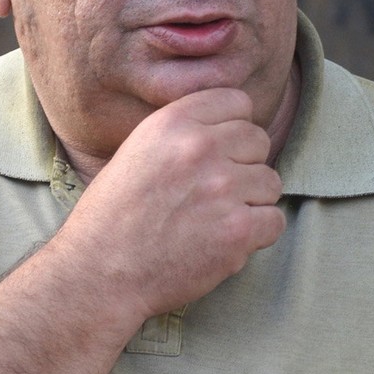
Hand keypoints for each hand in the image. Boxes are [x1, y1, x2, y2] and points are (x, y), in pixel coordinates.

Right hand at [60, 88, 285, 320]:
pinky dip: (256, 235)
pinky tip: (225, 242)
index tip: (217, 154)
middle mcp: (200, 148)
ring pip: (270, 182)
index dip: (232, 128)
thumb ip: (181, 133)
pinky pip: (274, 221)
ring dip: (251, 202)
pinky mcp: (238, 230)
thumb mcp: (136, 151)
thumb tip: (228, 128)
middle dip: (243, 166)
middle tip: (213, 195)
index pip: (237, 101)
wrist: (99, 272)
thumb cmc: (112, 217)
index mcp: (173, 122)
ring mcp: (223, 188)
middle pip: (258, 141)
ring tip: (215, 221)